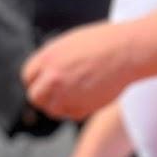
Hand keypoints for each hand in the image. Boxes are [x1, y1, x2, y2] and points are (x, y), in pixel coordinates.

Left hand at [22, 21, 142, 121]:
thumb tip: (46, 72)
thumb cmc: (105, 42)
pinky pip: (72, 115)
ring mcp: (66, 94)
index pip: (28, 76)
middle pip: (35, 97)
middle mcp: (52, 77)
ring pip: (52, 110)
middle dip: (44, 97)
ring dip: (60, 106)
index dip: (36, 81)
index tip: (44, 84)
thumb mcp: (71, 43)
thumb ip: (55, 59)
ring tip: (75, 96)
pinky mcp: (82, 107)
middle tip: (56, 95)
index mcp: (47, 58)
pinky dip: (77, 110)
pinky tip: (88, 98)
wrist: (128, 50)